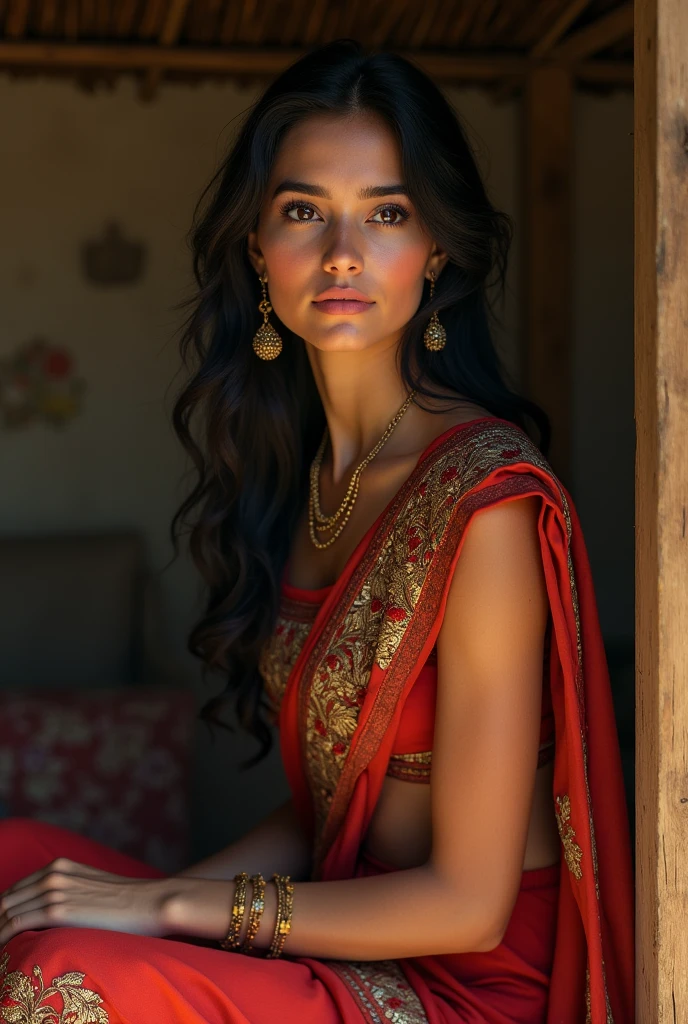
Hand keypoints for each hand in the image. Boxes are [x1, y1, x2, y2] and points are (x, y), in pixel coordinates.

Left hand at [0, 858, 176, 943]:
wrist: (149, 901)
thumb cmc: (127, 902)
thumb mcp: (92, 887)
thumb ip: (70, 892)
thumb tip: (57, 911)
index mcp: (60, 866)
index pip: (15, 889)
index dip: (2, 910)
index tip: (1, 927)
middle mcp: (53, 874)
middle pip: (6, 899)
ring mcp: (55, 890)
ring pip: (6, 911)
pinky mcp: (58, 910)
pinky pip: (16, 923)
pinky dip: (3, 936)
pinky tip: (2, 949)